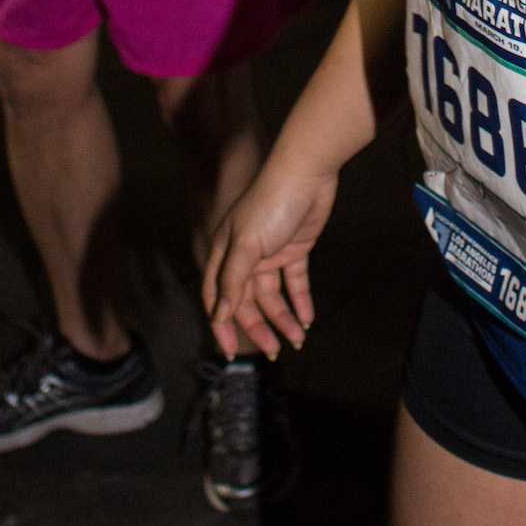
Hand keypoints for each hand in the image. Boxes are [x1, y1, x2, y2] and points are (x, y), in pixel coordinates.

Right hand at [201, 156, 339, 360]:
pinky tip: (307, 319)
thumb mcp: (247, 245)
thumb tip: (218, 316)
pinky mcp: (295, 249)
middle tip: (273, 352)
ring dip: (284, 318)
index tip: (231, 351)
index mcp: (226, 253)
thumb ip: (233, 282)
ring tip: (297, 340)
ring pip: (274, 295)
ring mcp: (271, 253)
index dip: (223, 324)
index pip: (218, 297)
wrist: (307, 172)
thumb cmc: (270, 203)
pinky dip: (300, 301)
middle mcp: (246, 256)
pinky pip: (295, 282)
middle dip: (260, 327)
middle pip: (249, 301)